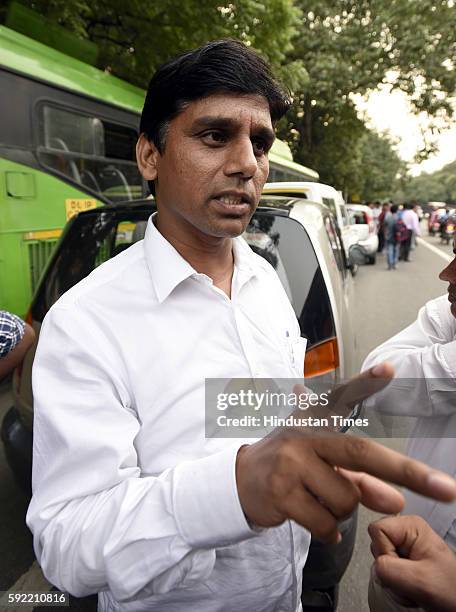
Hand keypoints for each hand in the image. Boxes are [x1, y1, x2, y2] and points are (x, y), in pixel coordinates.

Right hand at [236, 365, 455, 542]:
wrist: (238, 483)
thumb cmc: (289, 467)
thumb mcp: (323, 465)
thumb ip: (360, 478)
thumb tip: (396, 501)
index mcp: (313, 419)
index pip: (341, 396)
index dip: (365, 383)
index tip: (389, 369)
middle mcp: (302, 435)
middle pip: (362, 453)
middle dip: (408, 472)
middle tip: (445, 489)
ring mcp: (290, 462)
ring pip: (347, 498)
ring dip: (342, 511)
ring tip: (317, 499)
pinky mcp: (282, 492)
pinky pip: (327, 523)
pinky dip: (329, 530)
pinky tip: (312, 519)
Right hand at [369, 515, 455, 611]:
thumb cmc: (451, 589)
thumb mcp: (419, 579)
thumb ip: (387, 568)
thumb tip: (374, 565)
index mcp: (410, 525)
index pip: (376, 529)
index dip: (384, 551)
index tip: (403, 565)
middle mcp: (405, 533)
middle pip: (375, 545)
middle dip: (388, 568)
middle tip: (409, 578)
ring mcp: (404, 548)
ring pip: (379, 560)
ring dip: (392, 579)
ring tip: (412, 583)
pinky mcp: (403, 561)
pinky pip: (385, 571)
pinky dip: (395, 584)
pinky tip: (410, 587)